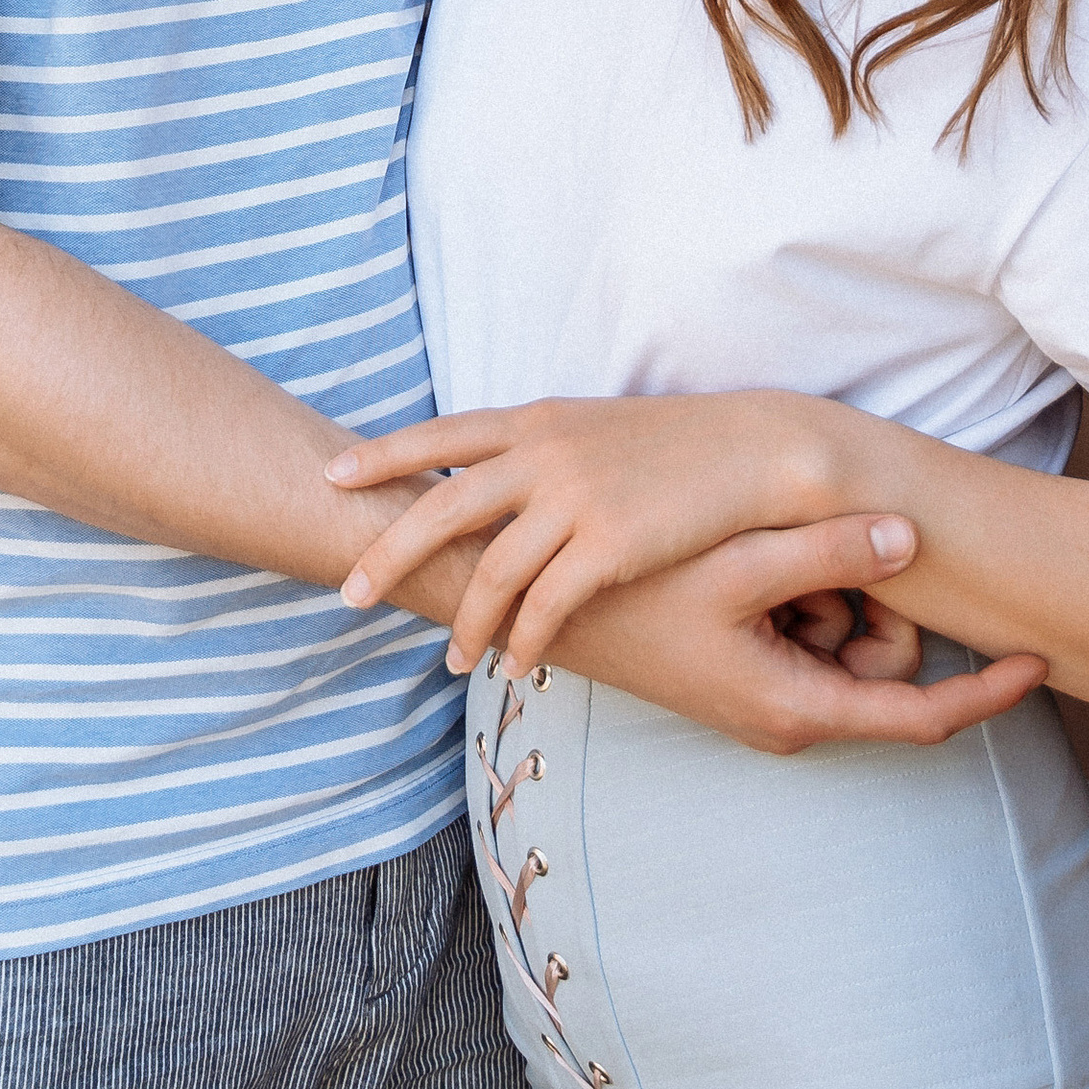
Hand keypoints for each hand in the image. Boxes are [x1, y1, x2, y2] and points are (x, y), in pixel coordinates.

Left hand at [335, 391, 838, 674]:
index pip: (441, 433)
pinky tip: (513, 668)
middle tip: (349, 594)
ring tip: (449, 659)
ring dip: (464, 622)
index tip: (333, 477)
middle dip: (388, 552)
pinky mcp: (609, 545)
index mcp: (537, 420)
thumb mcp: (597, 427)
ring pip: (491, 570)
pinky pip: (546, 607)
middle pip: (441, 505)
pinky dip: (523, 642)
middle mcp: (544, 453)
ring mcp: (574, 498)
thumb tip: (496, 473)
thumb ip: (542, 446)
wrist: (755, 451)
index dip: (383, 455)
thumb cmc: (678, 447)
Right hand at [551, 529, 1046, 757]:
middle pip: (886, 662)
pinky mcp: (750, 663)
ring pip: (847, 634)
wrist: (546, 614)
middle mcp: (792, 711)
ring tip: (762, 557)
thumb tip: (913, 535)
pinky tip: (744, 560)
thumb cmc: (631, 600)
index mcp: (799, 709)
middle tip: (819, 553)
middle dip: (872, 603)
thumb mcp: (735, 568)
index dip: (989, 690)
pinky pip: (807, 622)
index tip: (1042, 661)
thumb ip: (827, 551)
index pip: (924, 716)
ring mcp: (771, 690)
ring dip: (825, 586)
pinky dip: (795, 587)